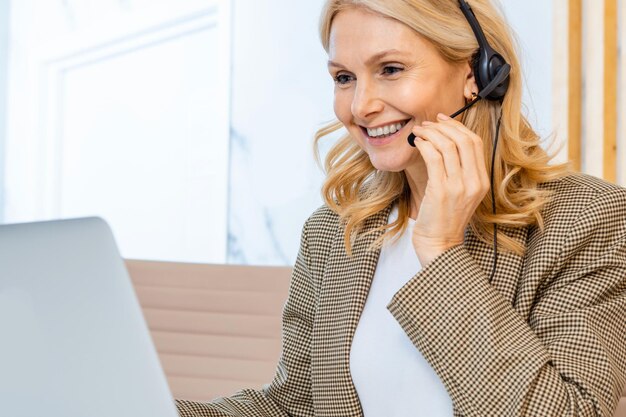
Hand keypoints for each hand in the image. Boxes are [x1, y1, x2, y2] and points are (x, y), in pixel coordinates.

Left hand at [410, 113, 489, 266]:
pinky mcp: (441, 190)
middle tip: (427, 123)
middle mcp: (474, 182)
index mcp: (481, 181)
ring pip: (448, 146)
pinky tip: (417, 143)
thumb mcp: (461, 193)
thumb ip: (459, 170)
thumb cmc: (444, 218)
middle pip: (464, 140)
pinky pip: (434, 158)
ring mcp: (459, 186)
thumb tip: (444, 141)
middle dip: (444, 126)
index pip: (475, 143)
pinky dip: (424, 145)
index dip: (458, 127)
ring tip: (419, 132)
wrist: (439, 243)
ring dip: (431, 133)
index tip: (443, 120)